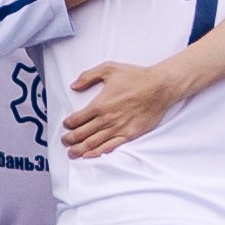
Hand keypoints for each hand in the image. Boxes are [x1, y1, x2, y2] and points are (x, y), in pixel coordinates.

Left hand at [62, 62, 178, 157]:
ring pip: (93, 143)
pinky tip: (89, 155)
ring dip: (79, 149)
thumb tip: (74, 85)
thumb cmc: (136, 77)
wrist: (160, 87)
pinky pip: (110, 147)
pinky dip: (97, 153)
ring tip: (71, 153)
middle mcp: (107, 119)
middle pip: (82, 134)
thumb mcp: (109, 69)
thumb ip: (88, 76)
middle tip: (64, 141)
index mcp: (100, 104)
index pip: (77, 119)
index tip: (66, 126)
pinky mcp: (129, 135)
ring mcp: (118, 129)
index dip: (68, 124)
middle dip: (70, 139)